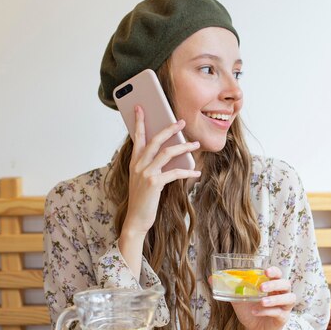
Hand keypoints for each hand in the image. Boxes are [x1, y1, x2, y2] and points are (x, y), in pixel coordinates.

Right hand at [123, 105, 200, 236]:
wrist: (136, 220)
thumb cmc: (142, 201)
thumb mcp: (142, 180)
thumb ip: (151, 166)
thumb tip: (170, 154)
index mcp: (134, 163)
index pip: (136, 138)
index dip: (139, 122)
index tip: (141, 108)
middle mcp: (138, 165)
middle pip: (155, 140)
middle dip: (169, 129)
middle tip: (181, 122)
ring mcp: (146, 173)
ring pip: (167, 153)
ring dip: (184, 147)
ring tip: (196, 144)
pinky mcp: (154, 183)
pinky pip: (175, 172)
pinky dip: (188, 171)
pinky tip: (196, 172)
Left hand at [230, 266, 295, 329]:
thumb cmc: (251, 312)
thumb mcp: (239, 299)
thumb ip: (229, 288)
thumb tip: (211, 278)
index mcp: (272, 286)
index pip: (278, 274)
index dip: (274, 271)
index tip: (265, 271)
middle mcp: (281, 294)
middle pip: (286, 284)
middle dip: (274, 284)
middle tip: (261, 287)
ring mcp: (284, 306)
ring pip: (288, 298)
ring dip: (274, 299)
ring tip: (261, 300)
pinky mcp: (283, 318)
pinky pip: (278, 313)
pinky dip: (267, 311)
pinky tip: (255, 311)